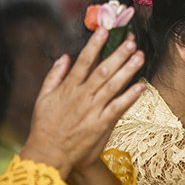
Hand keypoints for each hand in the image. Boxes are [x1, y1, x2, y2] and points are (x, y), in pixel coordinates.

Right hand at [20, 29, 145, 178]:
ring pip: (113, 85)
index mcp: (68, 88)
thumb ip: (54, 76)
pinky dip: (130, 96)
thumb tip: (64, 57)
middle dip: (118, 54)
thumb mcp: (43, 98)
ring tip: (140, 56)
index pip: (84, 61)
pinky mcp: (102, 123)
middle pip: (103, 70)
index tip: (105, 30)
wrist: (49, 154)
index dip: (95, 44)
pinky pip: (118, 107)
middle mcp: (82, 96)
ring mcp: (93, 109)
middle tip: (131, 40)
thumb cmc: (46, 126)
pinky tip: (141, 85)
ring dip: (127, 70)